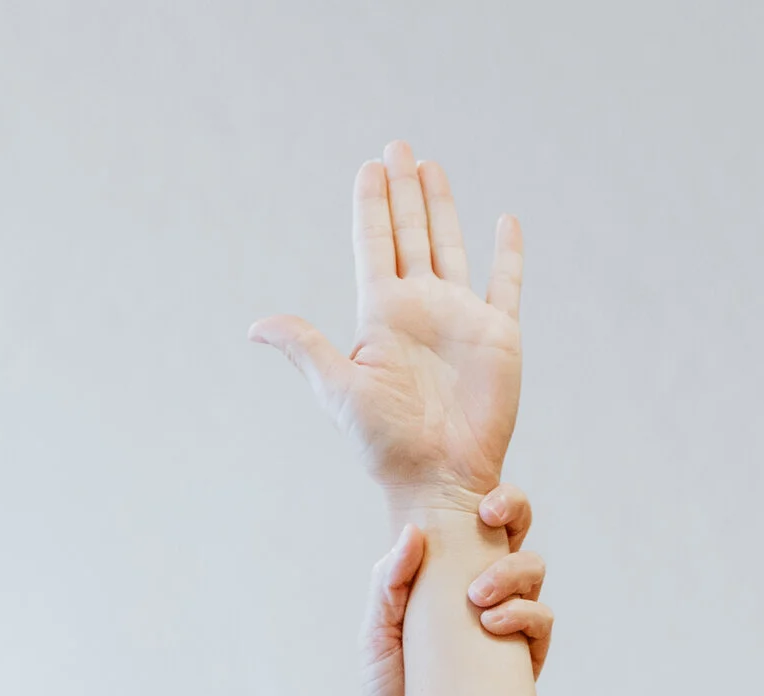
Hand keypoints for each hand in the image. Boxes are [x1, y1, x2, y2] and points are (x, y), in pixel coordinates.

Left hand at [253, 139, 523, 514]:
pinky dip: (508, 254)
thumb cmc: (386, 445)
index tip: (371, 166)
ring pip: (451, 247)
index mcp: (383, 314)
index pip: (375, 245)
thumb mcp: (338, 390)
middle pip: (411, 234)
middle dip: (405, 191)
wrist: (438, 479)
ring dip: (443, 207)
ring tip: (432, 167)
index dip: (373, 205)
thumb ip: (304, 348)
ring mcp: (461, 319)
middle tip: (398, 148)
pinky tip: (505, 222)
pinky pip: (505, 285)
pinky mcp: (498, 335)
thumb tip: (255, 326)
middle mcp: (421, 308)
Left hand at [361, 489, 551, 695]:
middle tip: (490, 522)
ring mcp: (505, 630)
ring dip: (514, 572)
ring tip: (480, 599)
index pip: (476, 523)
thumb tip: (413, 534)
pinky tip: (495, 625)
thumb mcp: (374, 638)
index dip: (489, 501)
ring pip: (533, 575)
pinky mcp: (522, 666)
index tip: (481, 503)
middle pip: (515, 533)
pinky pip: (541, 626)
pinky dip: (527, 615)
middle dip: (514, 513)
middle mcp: (481, 597)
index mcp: (445, 578)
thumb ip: (387, 585)